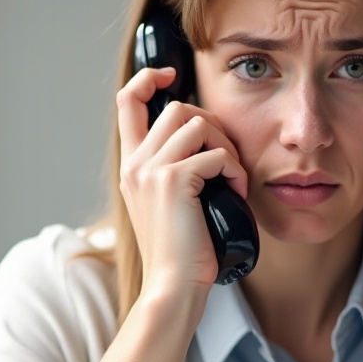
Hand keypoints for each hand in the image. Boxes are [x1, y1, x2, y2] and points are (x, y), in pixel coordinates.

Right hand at [117, 66, 248, 290]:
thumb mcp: (169, 204)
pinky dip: (234, 171)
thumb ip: (174, 170)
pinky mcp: (173, 182)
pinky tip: (236, 194)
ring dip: (226, 148)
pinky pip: (216, 155)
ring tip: (232, 179)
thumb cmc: (181, 251)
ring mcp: (151, 171)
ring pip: (198, 124)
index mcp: (131, 166)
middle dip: (212, 125)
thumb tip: (204, 136)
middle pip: (177, 108)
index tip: (171, 75)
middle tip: (227, 159)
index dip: (148, 78)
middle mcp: (135, 163)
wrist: (173, 286)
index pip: (126, 101)